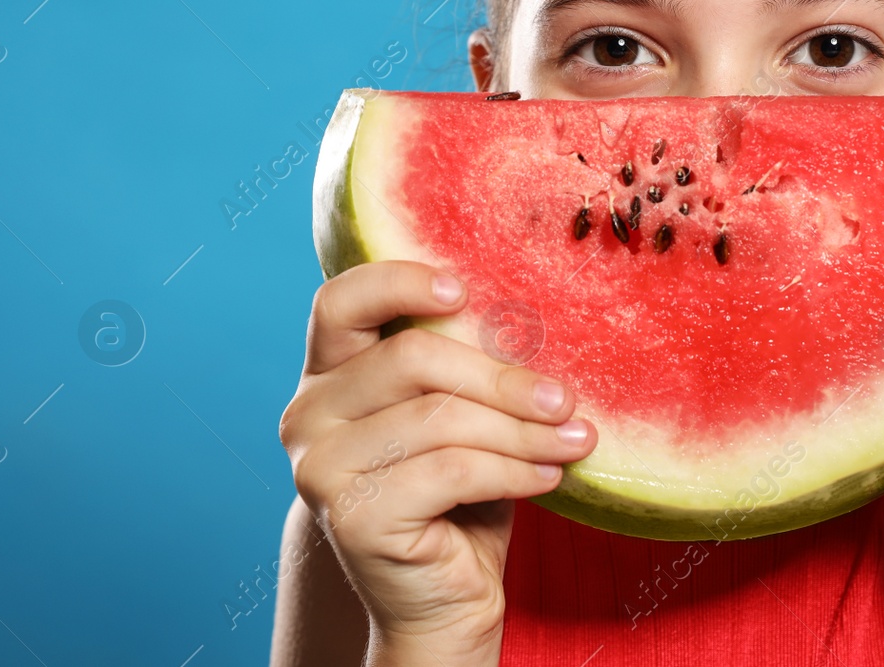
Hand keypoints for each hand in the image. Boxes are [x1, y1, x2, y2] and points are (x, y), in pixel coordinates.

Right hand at [277, 261, 595, 662]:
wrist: (443, 600)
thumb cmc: (458, 495)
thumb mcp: (460, 415)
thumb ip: (467, 368)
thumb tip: (532, 324)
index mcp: (329, 375)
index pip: (341, 302)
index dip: (398, 283)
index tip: (462, 290)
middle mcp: (309, 415)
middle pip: (410, 359)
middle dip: (501, 378)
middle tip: (565, 398)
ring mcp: (321, 468)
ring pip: (440, 419)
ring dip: (522, 431)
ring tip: (574, 440)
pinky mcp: (352, 517)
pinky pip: (451, 471)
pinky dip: (512, 471)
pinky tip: (548, 477)